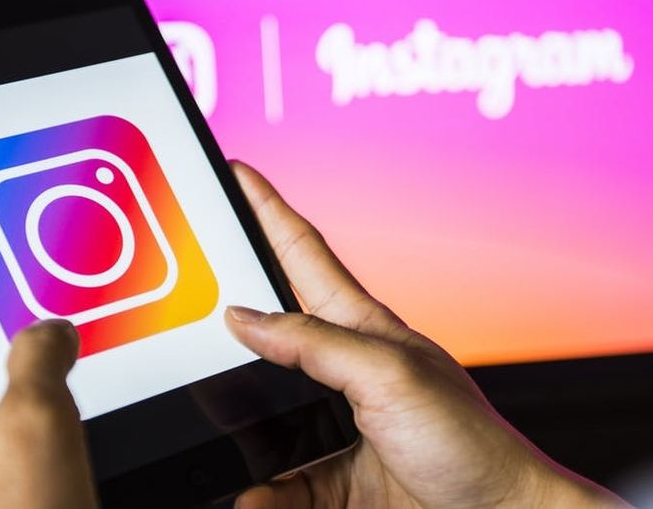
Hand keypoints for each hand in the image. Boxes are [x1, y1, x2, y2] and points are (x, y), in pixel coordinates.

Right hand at [227, 162, 627, 508]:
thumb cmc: (470, 443)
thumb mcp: (389, 377)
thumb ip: (315, 345)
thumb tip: (245, 319)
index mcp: (360, 327)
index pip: (301, 253)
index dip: (268, 209)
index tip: (236, 175)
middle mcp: (342, 370)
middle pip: (268, 335)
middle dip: (224, 325)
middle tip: (181, 313)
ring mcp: (335, 424)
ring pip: (262, 420)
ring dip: (238, 436)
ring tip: (217, 445)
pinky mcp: (332, 476)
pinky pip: (278, 481)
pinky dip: (262, 492)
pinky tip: (254, 498)